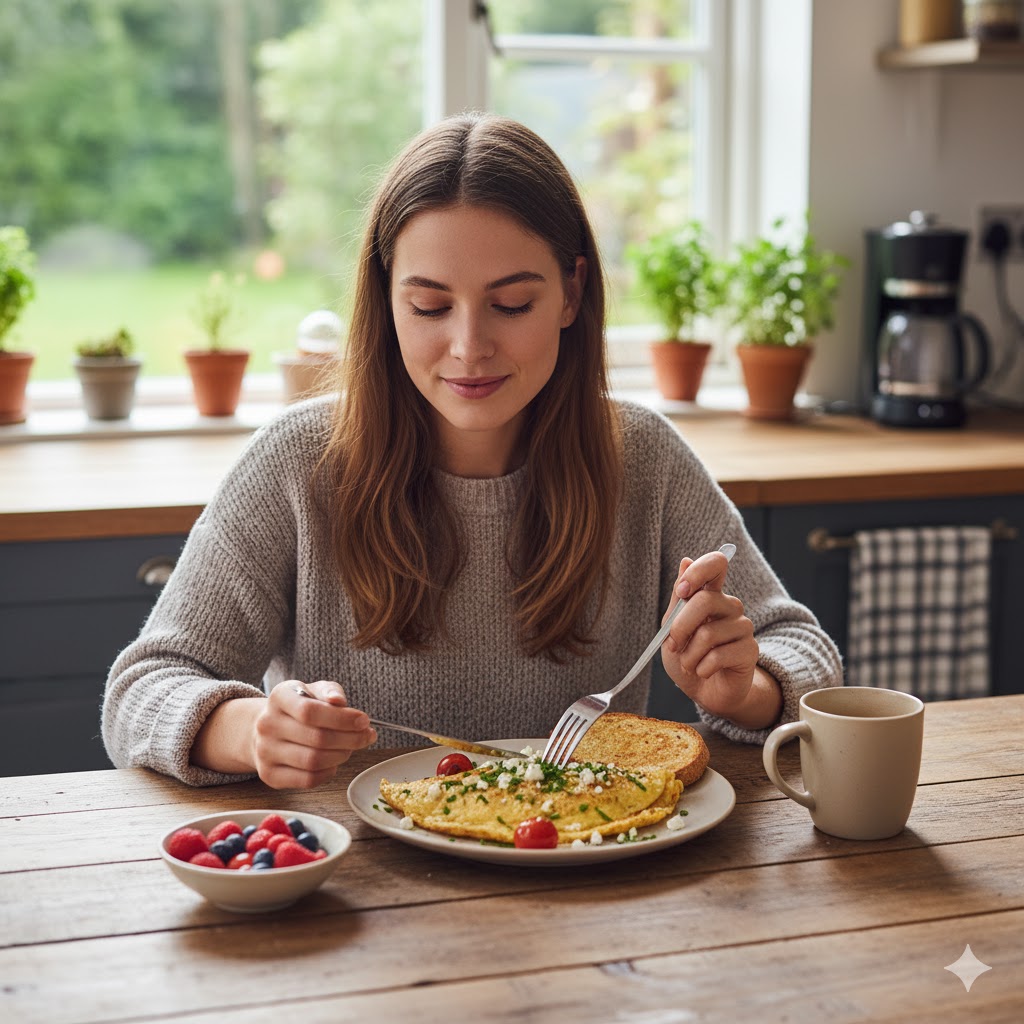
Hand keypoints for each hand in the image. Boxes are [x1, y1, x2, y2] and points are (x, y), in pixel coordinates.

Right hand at [251, 680, 376, 788]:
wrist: (269, 728)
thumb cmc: (300, 707)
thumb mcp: (314, 690)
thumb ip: (330, 691)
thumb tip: (339, 701)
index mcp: (279, 697)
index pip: (310, 711)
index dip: (342, 718)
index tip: (364, 721)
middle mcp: (267, 724)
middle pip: (316, 738)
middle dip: (351, 739)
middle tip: (366, 736)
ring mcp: (265, 752)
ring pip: (313, 761)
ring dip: (342, 755)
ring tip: (351, 747)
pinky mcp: (270, 775)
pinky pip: (307, 780)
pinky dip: (328, 772)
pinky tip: (334, 761)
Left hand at [660, 550, 769, 725]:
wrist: (704, 691)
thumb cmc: (687, 657)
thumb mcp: (672, 628)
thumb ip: (678, 600)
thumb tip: (685, 561)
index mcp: (711, 595)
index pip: (716, 564)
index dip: (699, 571)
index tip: (681, 591)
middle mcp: (730, 606)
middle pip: (705, 600)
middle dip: (679, 627)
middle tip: (672, 645)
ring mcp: (743, 627)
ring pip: (708, 634)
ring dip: (689, 655)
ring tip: (690, 664)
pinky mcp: (750, 650)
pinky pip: (718, 656)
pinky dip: (701, 668)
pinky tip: (703, 671)